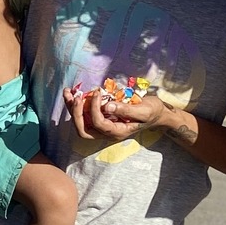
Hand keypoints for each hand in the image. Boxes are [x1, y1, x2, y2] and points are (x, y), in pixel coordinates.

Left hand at [68, 84, 184, 146]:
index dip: (94, 108)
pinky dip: (77, 105)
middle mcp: (108, 132)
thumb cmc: (153, 112)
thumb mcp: (144, 110)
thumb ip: (126, 109)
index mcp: (118, 131)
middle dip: (76, 113)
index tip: (98, 92)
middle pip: (84, 130)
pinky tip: (73, 92)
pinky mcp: (102, 119)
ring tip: (68, 92)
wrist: (157, 114)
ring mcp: (103, 127)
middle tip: (76, 96)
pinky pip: (84, 116)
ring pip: (81, 124)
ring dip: (72, 108)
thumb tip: (107, 106)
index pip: (99, 123)